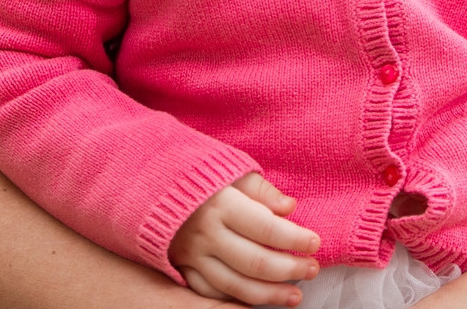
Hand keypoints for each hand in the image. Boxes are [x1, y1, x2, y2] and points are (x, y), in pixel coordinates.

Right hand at [168, 173, 321, 306]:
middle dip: (289, 269)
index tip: (315, 243)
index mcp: (221, 204)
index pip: (266, 228)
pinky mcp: (183, 269)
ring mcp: (193, 256)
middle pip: (254, 262)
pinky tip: (258, 300)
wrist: (150, 185)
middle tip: (312, 269)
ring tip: (295, 295)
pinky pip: (211, 293)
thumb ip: (261, 190)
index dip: (294, 239)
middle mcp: (207, 234)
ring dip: (269, 294)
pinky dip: (236, 300)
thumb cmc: (198, 175)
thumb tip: (290, 206)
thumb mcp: (230, 170)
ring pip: (235, 285)